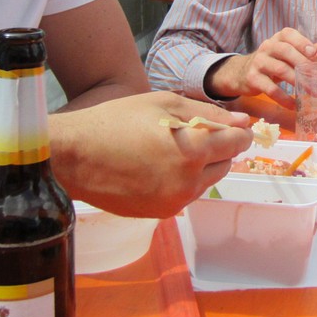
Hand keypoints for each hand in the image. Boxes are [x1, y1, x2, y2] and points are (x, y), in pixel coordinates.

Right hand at [52, 92, 252, 217]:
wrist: (74, 156)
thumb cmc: (117, 121)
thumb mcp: (165, 103)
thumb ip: (210, 113)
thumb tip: (243, 123)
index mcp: (193, 150)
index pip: (239, 143)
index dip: (237, 131)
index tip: (227, 125)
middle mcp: (188, 181)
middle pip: (226, 164)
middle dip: (217, 148)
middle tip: (190, 133)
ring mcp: (174, 201)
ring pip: (206, 181)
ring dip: (200, 166)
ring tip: (168, 149)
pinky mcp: (160, 213)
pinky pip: (185, 195)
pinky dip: (181, 181)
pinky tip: (156, 166)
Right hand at [204, 28, 316, 106]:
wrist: (242, 73)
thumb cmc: (272, 62)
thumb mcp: (286, 55)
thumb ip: (305, 54)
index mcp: (277, 39)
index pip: (289, 34)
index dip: (302, 42)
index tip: (314, 53)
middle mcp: (267, 47)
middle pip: (285, 51)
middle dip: (303, 64)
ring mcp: (258, 62)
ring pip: (280, 69)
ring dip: (297, 82)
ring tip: (311, 93)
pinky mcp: (252, 78)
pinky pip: (270, 89)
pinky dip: (283, 98)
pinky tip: (293, 105)